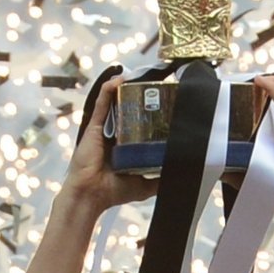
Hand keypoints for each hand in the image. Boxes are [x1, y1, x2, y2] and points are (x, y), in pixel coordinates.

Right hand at [65, 76, 156, 211]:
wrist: (91, 195)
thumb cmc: (113, 191)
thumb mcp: (146, 186)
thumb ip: (161, 178)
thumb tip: (182, 172)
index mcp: (126, 147)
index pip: (141, 125)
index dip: (151, 114)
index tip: (166, 103)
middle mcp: (115, 135)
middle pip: (129, 111)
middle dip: (140, 98)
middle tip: (156, 87)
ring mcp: (104, 129)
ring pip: (115, 104)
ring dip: (125, 89)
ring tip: (139, 77)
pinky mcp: (94, 127)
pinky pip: (101, 104)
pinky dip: (107, 90)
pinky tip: (117, 80)